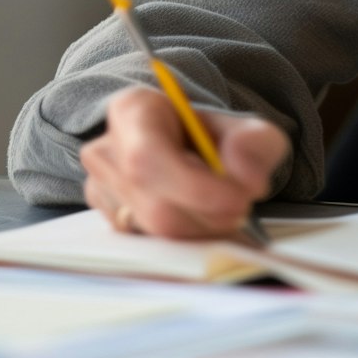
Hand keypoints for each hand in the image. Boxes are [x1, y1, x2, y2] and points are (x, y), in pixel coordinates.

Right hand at [80, 85, 291, 240]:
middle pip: (154, 207)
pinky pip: (149, 247)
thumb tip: (248, 179)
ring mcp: (101, 190)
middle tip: (242, 208)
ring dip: (200, 230)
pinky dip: (185, 242)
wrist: (185, 147)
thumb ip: (256, 143)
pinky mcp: (109, 222)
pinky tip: (200, 220)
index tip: (240, 199)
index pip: (148, 159)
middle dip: (208, 217)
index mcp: (132, 110)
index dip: (195, 188)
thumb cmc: (209, 137)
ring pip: (153, 233)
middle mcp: (106, 151)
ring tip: (221, 208)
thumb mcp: (245, 128)